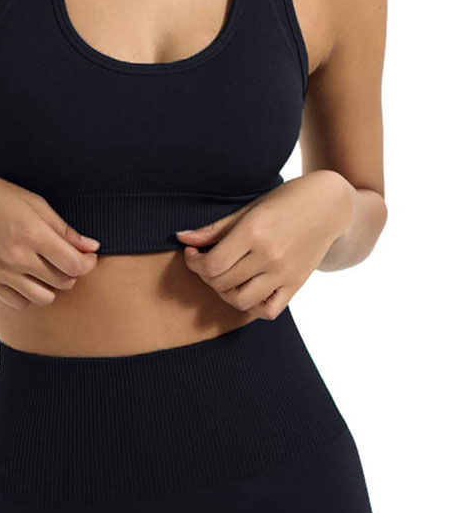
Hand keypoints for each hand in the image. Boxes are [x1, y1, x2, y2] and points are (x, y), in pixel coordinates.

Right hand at [0, 163, 100, 308]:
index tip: (87, 256)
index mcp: (33, 233)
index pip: (75, 265)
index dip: (88, 264)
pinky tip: (26, 277)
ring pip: (44, 298)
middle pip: (63, 282)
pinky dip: (29, 295)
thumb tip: (91, 248)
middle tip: (65, 258)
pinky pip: (19, 303)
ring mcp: (1, 271)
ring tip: (46, 269)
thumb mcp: (35, 204)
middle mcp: (18, 256)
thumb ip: (65, 230)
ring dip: (52, 287)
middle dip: (71, 272)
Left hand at [175, 170, 353, 319]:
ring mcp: (285, 273)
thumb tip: (182, 239)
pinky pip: (269, 311)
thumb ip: (215, 229)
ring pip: (241, 301)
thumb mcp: (248, 208)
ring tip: (223, 277)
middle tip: (205, 262)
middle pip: (222, 282)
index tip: (192, 253)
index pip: (212, 264)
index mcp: (254, 232)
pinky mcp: (297, 284)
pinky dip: (253, 306)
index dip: (194, 263)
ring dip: (224, 293)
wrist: (330, 205)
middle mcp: (269, 256)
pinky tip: (247, 288)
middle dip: (205, 275)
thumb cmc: (284, 201)